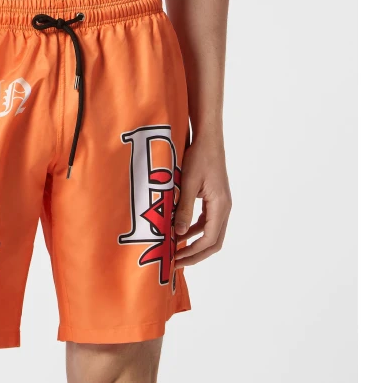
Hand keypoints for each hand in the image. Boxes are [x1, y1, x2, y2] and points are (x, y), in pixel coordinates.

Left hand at [174, 137, 230, 266]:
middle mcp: (224, 208)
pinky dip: (195, 229)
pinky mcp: (215, 198)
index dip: (193, 253)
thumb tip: (179, 234)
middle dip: (196, 254)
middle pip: (214, 241)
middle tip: (178, 262)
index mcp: (220, 206)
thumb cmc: (199, 156)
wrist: (209, 138)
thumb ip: (184, 209)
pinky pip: (207, 220)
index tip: (177, 260)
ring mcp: (221, 203)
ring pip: (211, 232)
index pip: (209, 239)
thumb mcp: (188, 183)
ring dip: (195, 243)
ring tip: (176, 250)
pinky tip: (180, 230)